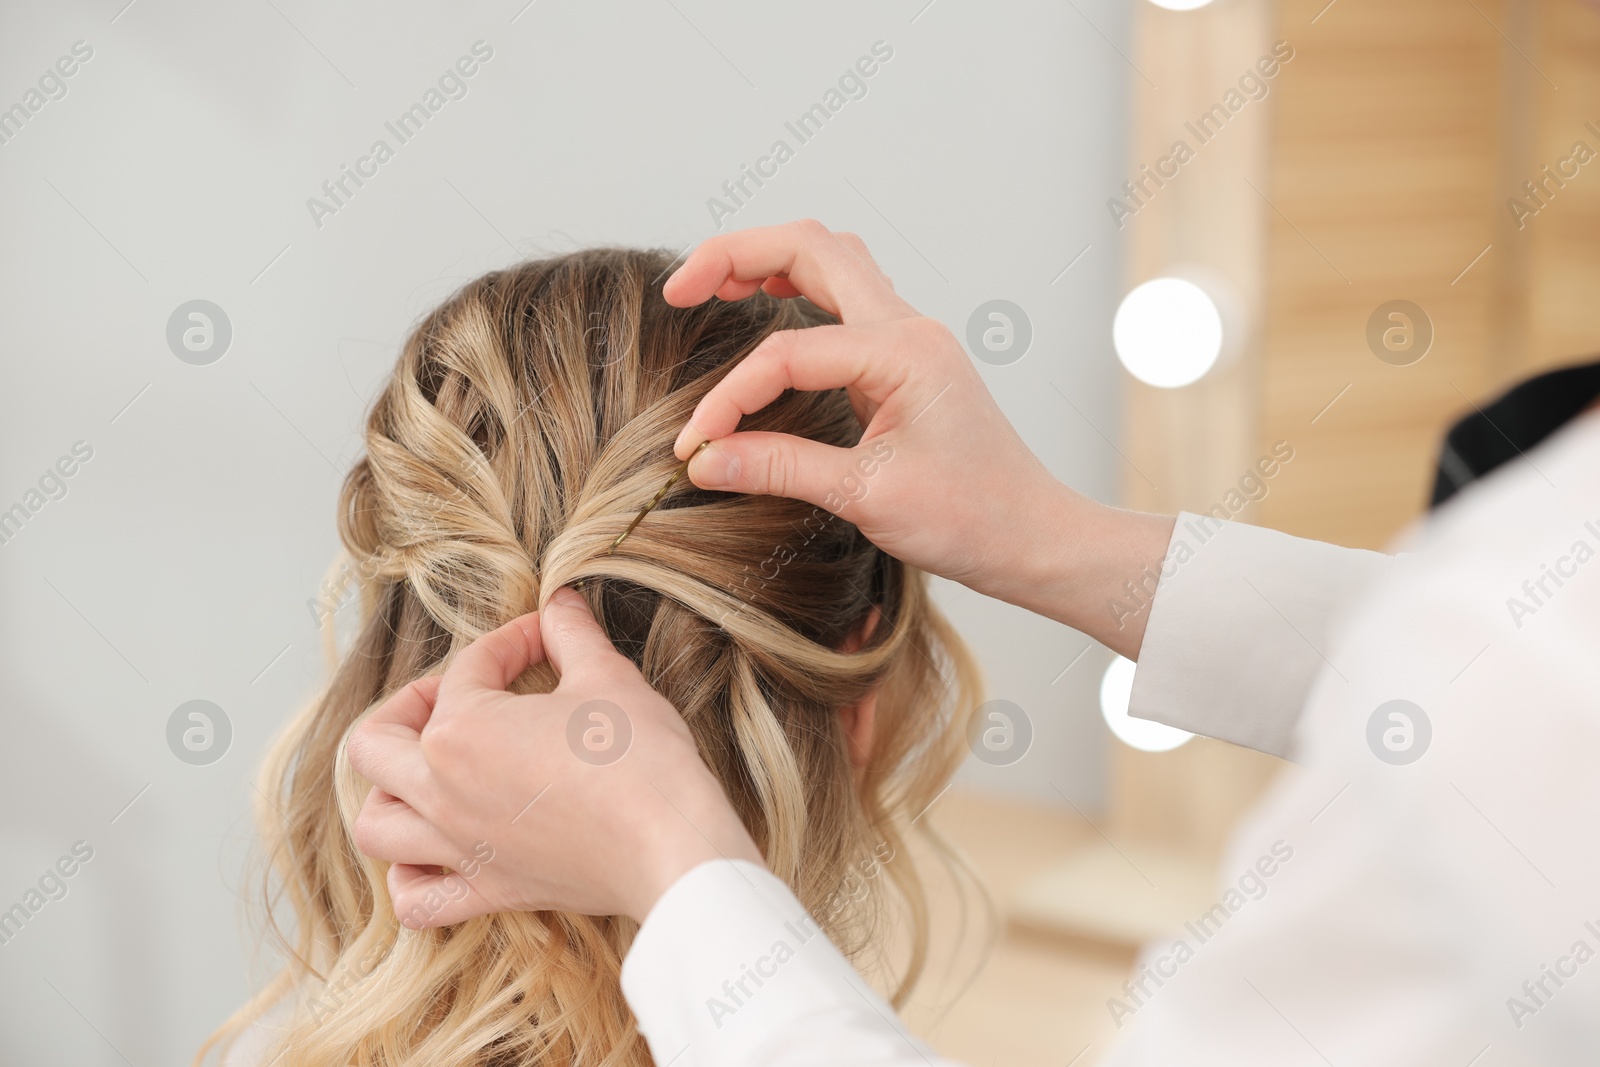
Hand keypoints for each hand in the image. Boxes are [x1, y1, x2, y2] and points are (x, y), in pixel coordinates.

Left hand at [347, 588, 762, 925]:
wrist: (670, 846)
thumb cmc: (639, 760)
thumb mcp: (607, 676)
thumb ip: (571, 633)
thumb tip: (559, 603)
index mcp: (461, 730)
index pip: (468, 668)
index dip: (511, 642)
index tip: (546, 637)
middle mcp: (442, 791)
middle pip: (374, 745)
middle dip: (408, 705)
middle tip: (458, 693)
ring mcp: (460, 847)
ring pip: (375, 825)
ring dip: (388, 792)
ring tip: (426, 772)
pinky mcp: (490, 890)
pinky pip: (417, 900)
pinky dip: (410, 878)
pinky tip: (436, 854)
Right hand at [662, 220, 1174, 658]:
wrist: (1033, 537)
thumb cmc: (971, 519)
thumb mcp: (868, 498)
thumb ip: (780, 469)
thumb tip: (704, 460)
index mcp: (904, 353)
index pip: (788, 353)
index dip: (729, 396)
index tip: (694, 445)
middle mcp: (909, 328)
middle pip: (811, 246)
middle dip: (735, 255)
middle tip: (677, 290)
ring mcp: (910, 336)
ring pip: (831, 258)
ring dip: (768, 258)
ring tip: (712, 284)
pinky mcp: (905, 358)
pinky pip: (844, 295)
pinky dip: (796, 286)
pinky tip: (764, 306)